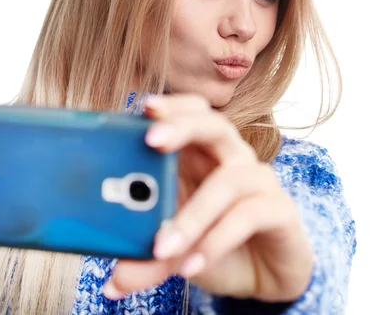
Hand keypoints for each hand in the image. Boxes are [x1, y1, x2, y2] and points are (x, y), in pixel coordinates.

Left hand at [103, 93, 312, 301]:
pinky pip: (249, 215)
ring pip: (229, 179)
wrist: (261, 273)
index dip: (170, 106)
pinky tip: (192, 265)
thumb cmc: (211, 242)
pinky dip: (217, 240)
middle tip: (151, 140)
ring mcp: (258, 180)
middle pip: (213, 124)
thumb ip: (144, 259)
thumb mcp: (171, 249)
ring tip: (162, 246)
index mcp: (199, 153)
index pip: (189, 112)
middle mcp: (230, 158)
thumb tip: (111, 284)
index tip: (143, 108)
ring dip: (192, 215)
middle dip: (181, 127)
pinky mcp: (280, 209)